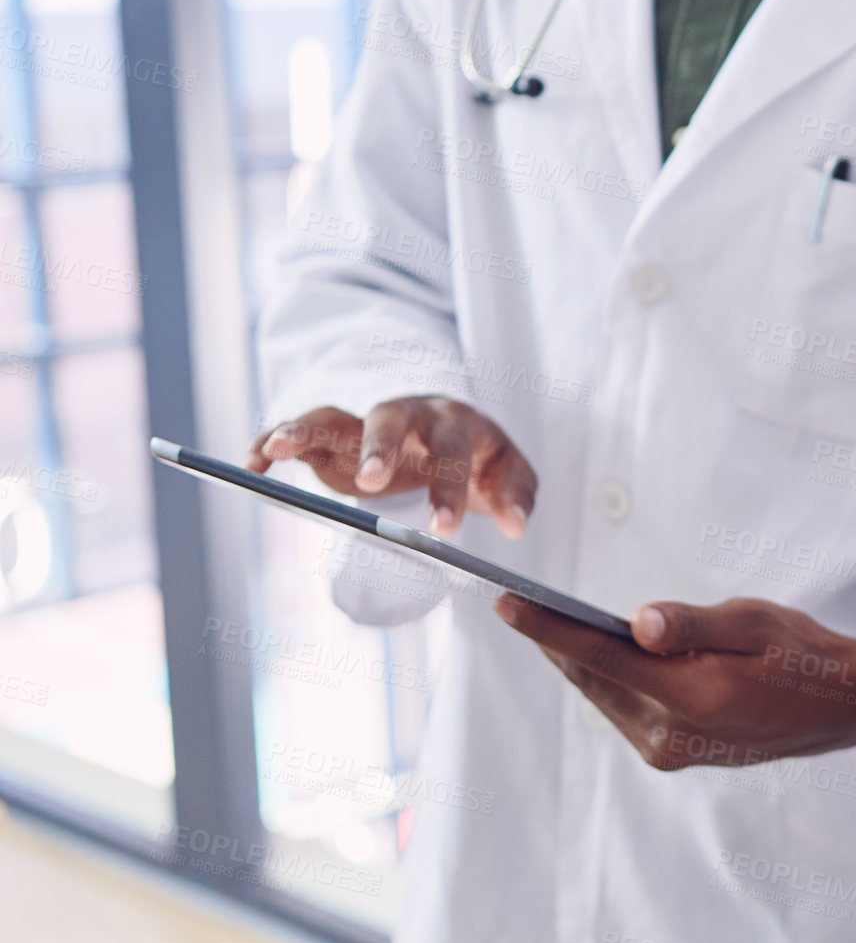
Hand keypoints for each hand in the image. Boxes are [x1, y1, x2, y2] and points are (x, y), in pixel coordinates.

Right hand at [247, 398, 537, 538]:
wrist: (456, 441)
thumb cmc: (482, 458)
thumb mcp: (508, 474)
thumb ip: (516, 496)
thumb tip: (516, 524)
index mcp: (454, 421)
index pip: (451, 447)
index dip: (447, 485)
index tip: (443, 527)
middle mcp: (407, 414)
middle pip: (390, 418)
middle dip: (380, 448)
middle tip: (374, 484)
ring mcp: (365, 424)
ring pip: (334, 416)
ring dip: (306, 429)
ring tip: (278, 450)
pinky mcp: (334, 441)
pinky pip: (300, 435)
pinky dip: (272, 441)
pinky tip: (253, 464)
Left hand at [495, 596, 855, 768]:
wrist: (840, 709)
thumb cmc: (802, 653)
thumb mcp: (755, 621)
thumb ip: (694, 624)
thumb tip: (637, 623)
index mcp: (695, 697)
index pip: (603, 657)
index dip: (550, 629)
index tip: (507, 604)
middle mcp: (674, 735)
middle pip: (594, 679)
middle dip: (556, 641)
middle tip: (521, 603)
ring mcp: (671, 751)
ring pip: (604, 696)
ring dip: (580, 661)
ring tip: (551, 622)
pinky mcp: (673, 756)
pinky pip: (623, 709)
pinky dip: (607, 679)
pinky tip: (601, 653)